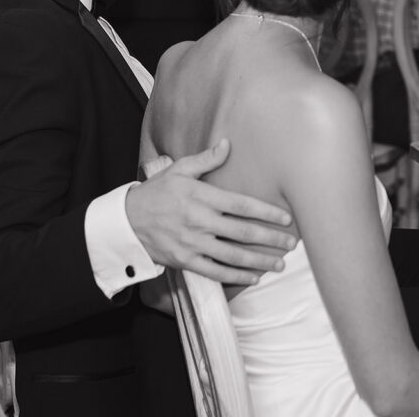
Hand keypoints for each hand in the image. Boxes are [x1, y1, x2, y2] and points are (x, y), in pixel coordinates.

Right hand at [126, 139, 295, 283]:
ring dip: (259, 261)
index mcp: (201, 196)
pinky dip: (236, 276)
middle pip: (243, 232)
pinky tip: (253, 276)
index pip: (241, 205)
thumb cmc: (156, 192)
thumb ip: (206, 159)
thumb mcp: (179, 169)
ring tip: (279, 264)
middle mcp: (200, 221)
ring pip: (233, 256)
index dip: (266, 212)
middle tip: (291, 244)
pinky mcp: (186, 261)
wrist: (127, 221)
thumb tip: (227, 143)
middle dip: (270, 239)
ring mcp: (193, 243)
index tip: (286, 219)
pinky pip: (216, 271)